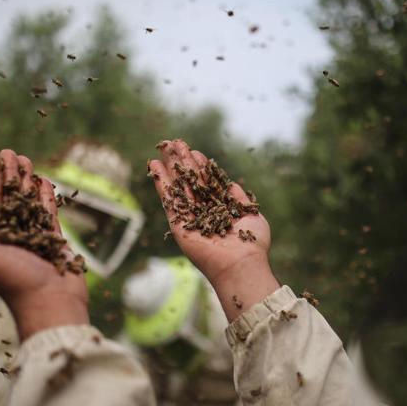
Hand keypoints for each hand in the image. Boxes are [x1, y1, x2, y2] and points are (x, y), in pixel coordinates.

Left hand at [0, 149, 88, 340]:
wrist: (51, 303)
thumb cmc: (15, 282)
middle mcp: (11, 235)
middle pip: (9, 198)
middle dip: (10, 175)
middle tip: (11, 153)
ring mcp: (33, 236)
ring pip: (29, 202)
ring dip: (27, 181)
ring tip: (28, 160)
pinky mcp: (53, 240)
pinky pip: (48, 213)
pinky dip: (46, 197)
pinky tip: (44, 181)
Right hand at [149, 140, 279, 320]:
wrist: (241, 263)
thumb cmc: (252, 243)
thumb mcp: (251, 214)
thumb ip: (239, 198)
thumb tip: (230, 183)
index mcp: (220, 210)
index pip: (207, 184)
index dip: (200, 167)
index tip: (195, 152)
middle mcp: (203, 213)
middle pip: (189, 182)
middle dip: (182, 162)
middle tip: (174, 142)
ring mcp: (189, 218)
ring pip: (177, 187)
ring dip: (170, 166)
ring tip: (163, 146)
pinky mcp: (177, 225)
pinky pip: (167, 200)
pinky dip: (161, 183)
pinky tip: (154, 166)